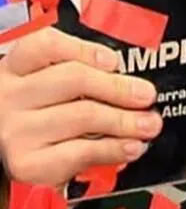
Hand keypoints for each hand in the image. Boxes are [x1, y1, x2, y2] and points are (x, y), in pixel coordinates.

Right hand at [0, 27, 160, 189]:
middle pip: (73, 79)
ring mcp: (17, 130)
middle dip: (119, 88)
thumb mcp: (45, 88)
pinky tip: (132, 147)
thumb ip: (79, 77)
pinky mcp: (29, 163)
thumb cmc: (35, 116)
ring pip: (84, 116)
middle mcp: (11, 95)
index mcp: (16, 68)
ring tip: (149, 124)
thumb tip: (131, 85)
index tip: (114, 61)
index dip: (85, 50)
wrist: (4, 156)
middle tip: (147, 95)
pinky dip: (114, 149)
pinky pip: (81, 152)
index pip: (46, 45)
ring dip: (125, 121)